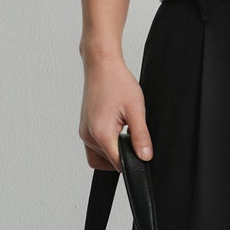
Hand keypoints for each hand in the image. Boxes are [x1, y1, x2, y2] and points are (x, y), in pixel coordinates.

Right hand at [80, 53, 154, 170]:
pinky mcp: (84, 127)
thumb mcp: (136, 110)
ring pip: (99, 156)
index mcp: (101, 133)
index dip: (132, 164)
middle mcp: (88, 136)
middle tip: (134, 141)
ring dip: (113, 150)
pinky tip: (117, 127)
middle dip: (121, 158)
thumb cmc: (116, 82)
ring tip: (124, 130)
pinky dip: (107, 143)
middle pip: (106, 164)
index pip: (117, 164)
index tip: (141, 155)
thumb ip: (141, 136)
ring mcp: (84, 132)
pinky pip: (95, 145)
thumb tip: (145, 157)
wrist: (101, 65)